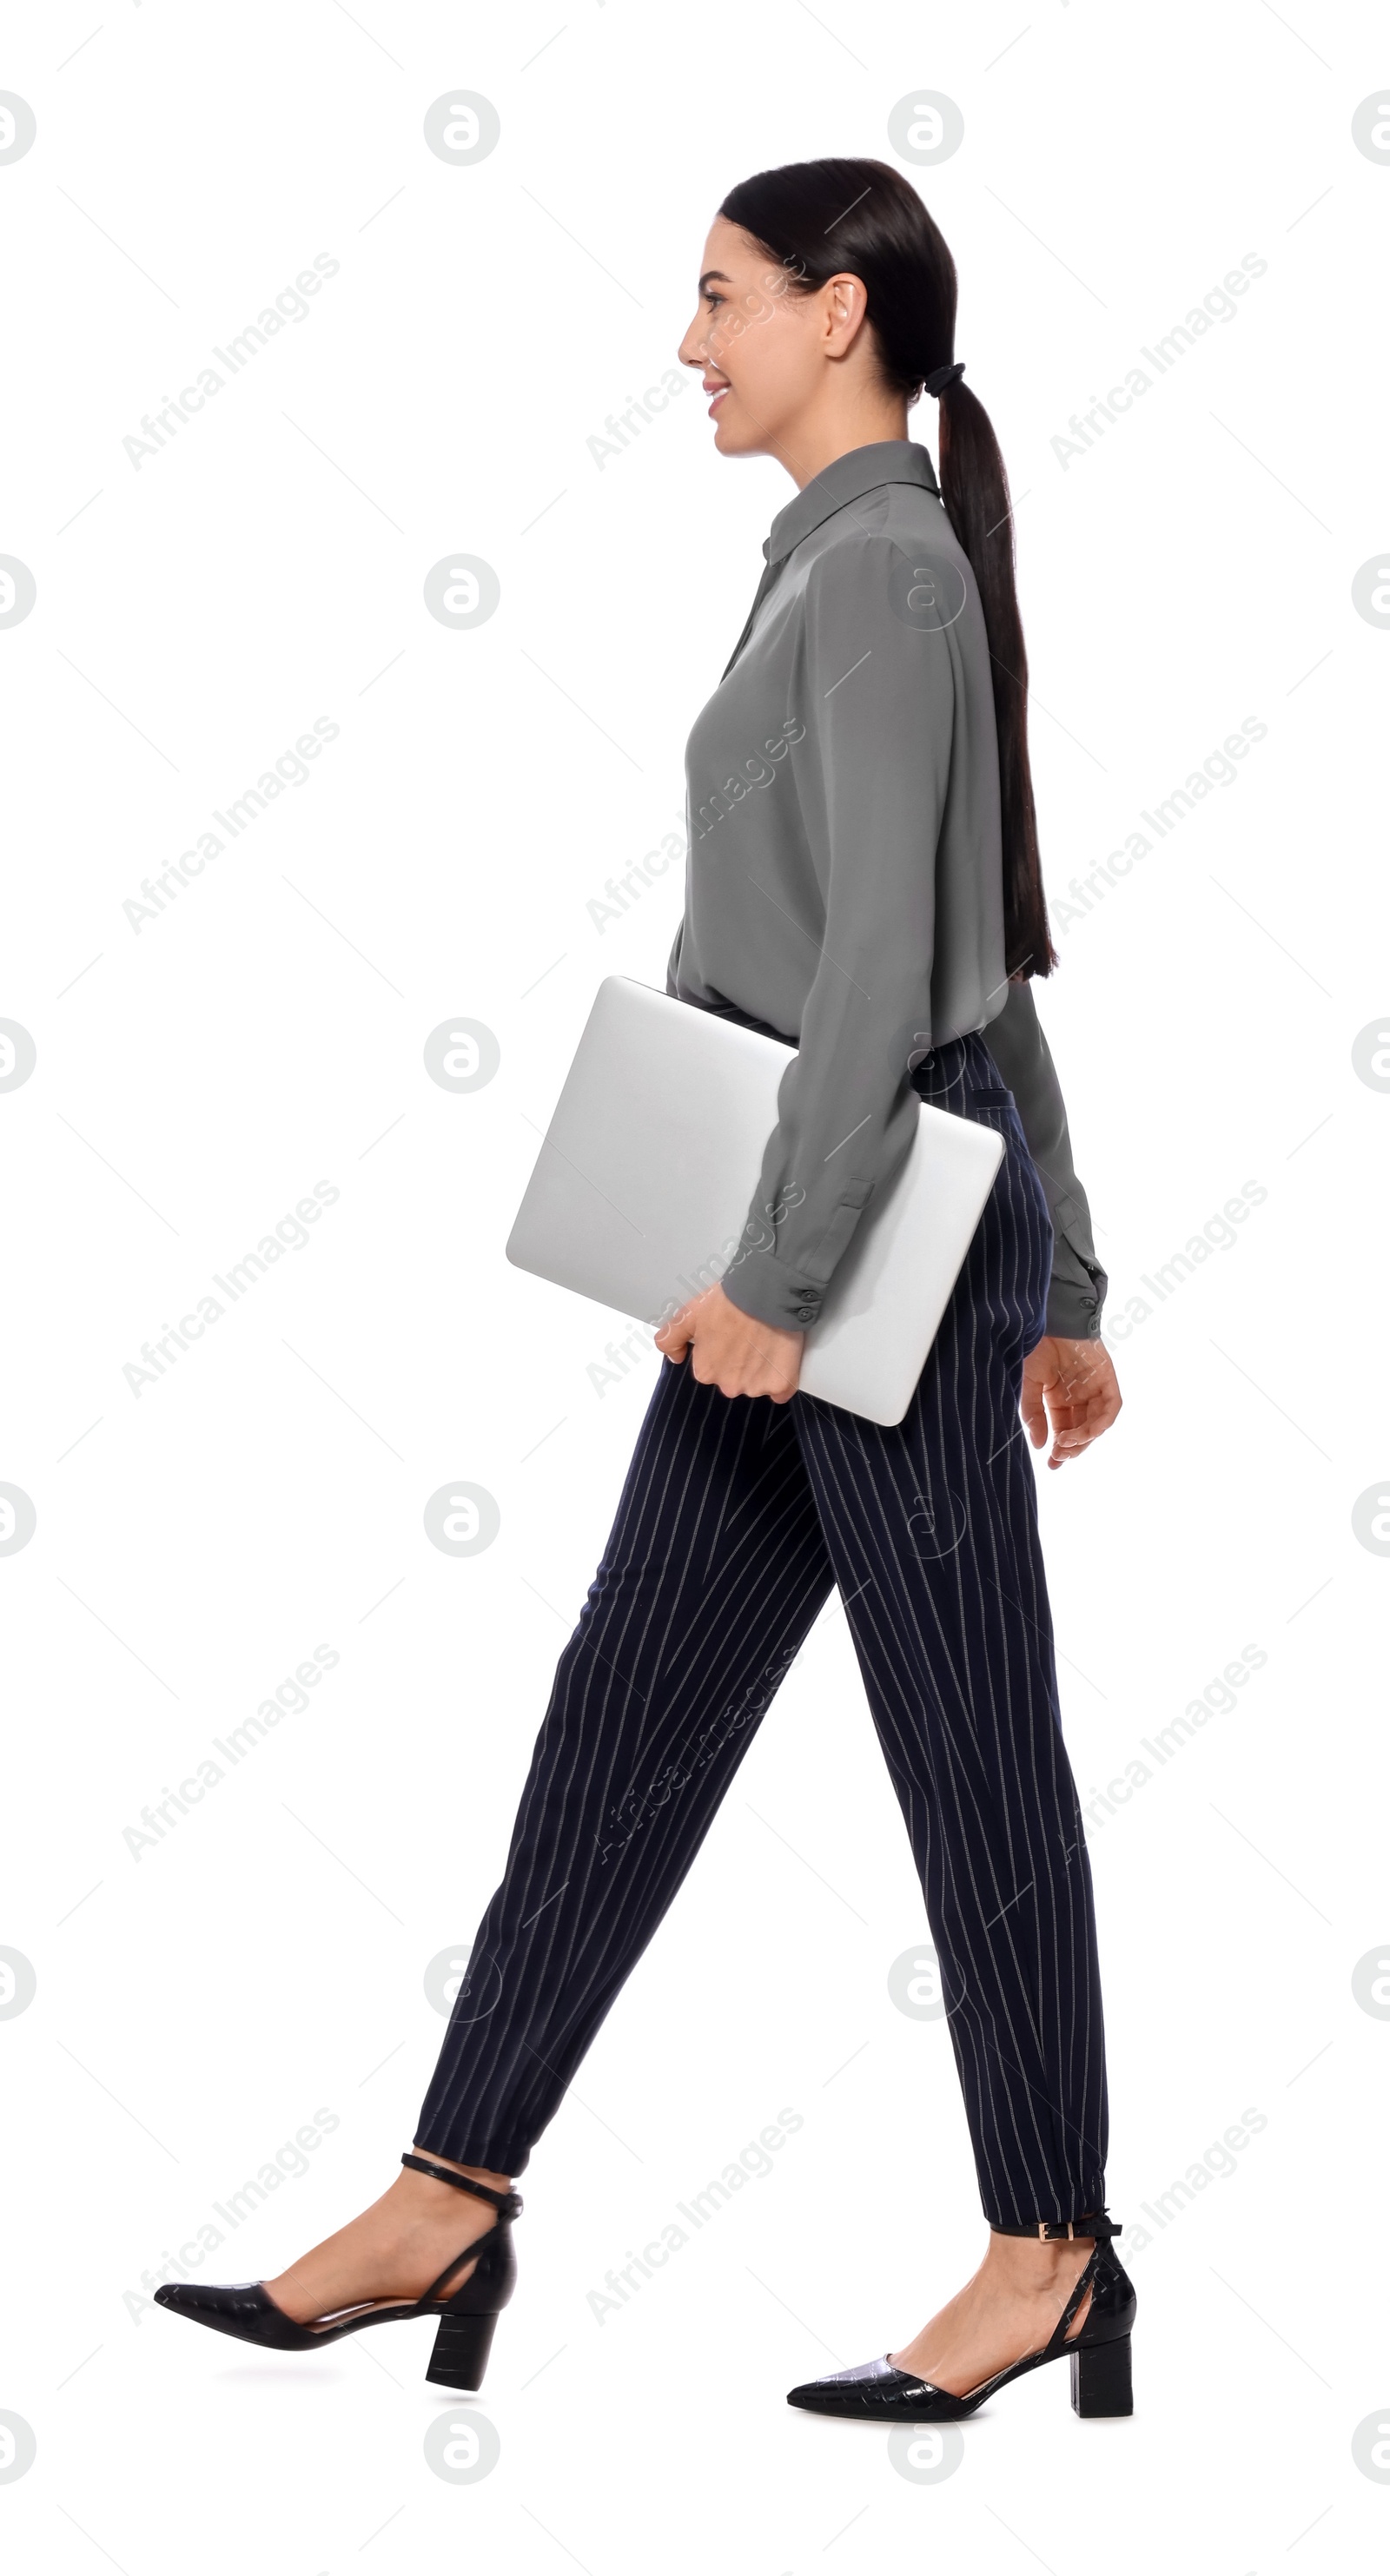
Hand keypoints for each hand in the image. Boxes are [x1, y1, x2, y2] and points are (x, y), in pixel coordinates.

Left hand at [654, 1281, 803, 1400]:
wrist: (766, 1294)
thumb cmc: (730, 1301)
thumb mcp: (689, 1314)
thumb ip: (671, 1339)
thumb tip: (674, 1357)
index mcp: (706, 1371)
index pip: (711, 1368)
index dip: (720, 1350)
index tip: (728, 1335)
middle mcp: (729, 1385)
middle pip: (733, 1379)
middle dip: (739, 1362)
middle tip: (747, 1336)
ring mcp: (756, 1387)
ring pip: (756, 1384)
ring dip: (760, 1369)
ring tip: (765, 1341)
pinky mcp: (781, 1385)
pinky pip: (780, 1391)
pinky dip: (780, 1377)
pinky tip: (778, 1357)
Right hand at [1021, 1335, 1121, 1468]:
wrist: (1050, 1320)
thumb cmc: (1036, 1348)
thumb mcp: (1028, 1386)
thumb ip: (1034, 1414)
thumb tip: (1039, 1444)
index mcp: (1059, 1400)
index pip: (1063, 1431)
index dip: (1059, 1449)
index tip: (1052, 1465)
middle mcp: (1079, 1397)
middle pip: (1081, 1431)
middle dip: (1072, 1447)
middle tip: (1059, 1456)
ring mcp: (1095, 1388)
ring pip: (1096, 1422)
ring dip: (1085, 1437)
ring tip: (1068, 1441)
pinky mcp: (1107, 1379)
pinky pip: (1111, 1406)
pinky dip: (1102, 1421)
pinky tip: (1088, 1430)